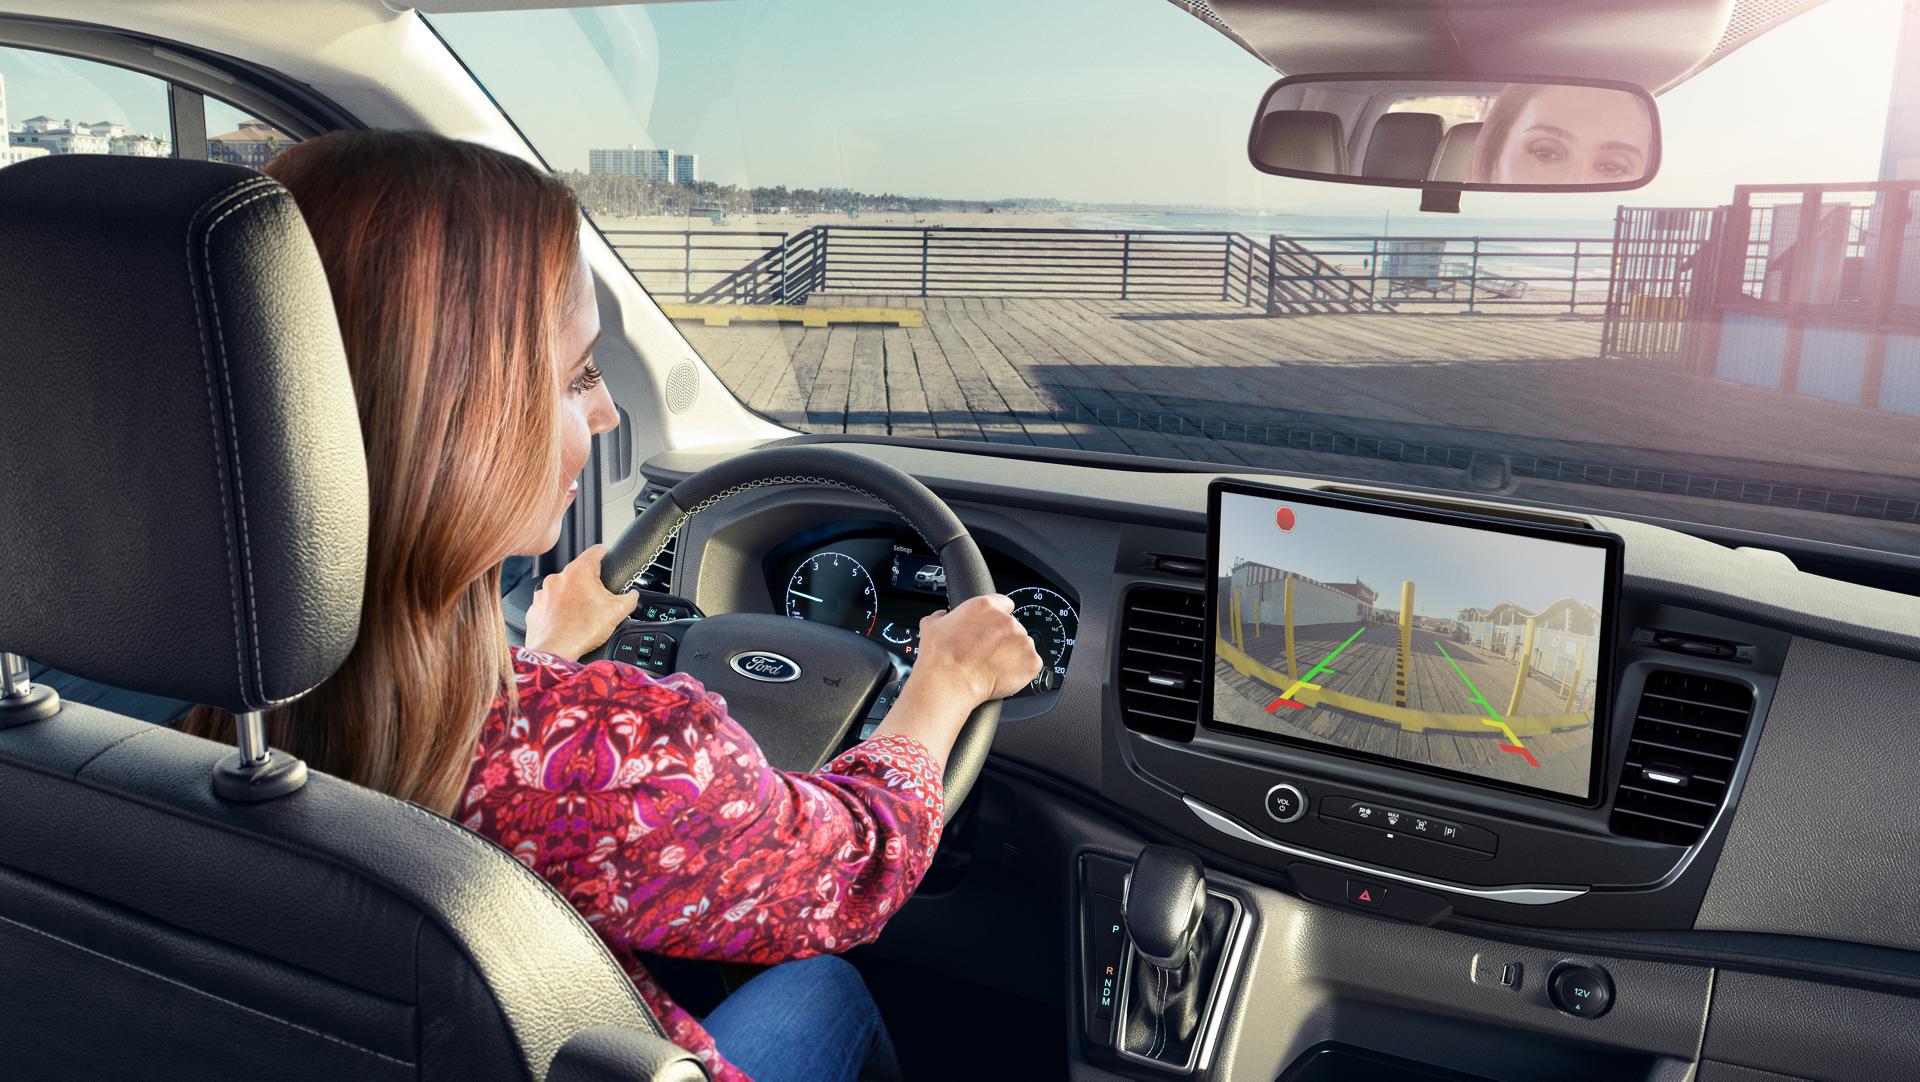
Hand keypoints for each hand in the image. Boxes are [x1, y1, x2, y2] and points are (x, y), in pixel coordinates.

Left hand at [523, 544, 638, 660]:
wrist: (555, 651)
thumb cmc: (581, 631)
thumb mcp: (617, 612)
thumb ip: (630, 598)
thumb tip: (633, 595)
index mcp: (579, 572)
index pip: (596, 550)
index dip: (606, 553)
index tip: (608, 557)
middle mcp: (558, 578)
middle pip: (580, 572)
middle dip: (590, 584)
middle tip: (599, 602)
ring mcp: (543, 593)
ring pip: (564, 588)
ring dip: (573, 597)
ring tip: (582, 615)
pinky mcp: (535, 608)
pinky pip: (550, 604)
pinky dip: (558, 610)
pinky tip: (567, 622)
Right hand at [910, 594, 1043, 708]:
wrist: (949, 682)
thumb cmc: (940, 657)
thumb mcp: (932, 626)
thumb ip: (942, 616)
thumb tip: (942, 616)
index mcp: (985, 606)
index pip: (1003, 604)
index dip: (998, 617)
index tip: (993, 628)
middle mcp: (1006, 620)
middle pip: (1013, 626)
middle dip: (1003, 638)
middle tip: (988, 653)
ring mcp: (1022, 641)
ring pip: (1023, 645)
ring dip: (1013, 654)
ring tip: (994, 666)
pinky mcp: (1031, 661)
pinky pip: (1031, 664)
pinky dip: (1021, 671)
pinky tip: (1004, 675)